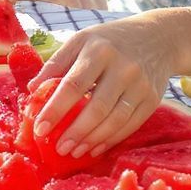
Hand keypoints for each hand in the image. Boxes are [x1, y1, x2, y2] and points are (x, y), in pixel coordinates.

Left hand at [27, 15, 176, 157]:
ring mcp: (141, 84)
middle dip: (75, 132)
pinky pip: (131, 125)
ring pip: (115, 120)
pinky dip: (111, 139)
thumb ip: (56, 64)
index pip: (73, 85)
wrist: (157, 37)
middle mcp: (123, 67)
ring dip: (92, 140)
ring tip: (74, 152)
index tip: (40, 129)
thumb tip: (32, 90)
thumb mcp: (80, 41)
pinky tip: (95, 147)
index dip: (55, 109)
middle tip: (59, 148)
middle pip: (97, 107)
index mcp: (98, 50)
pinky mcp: (153, 99)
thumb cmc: (108, 41)